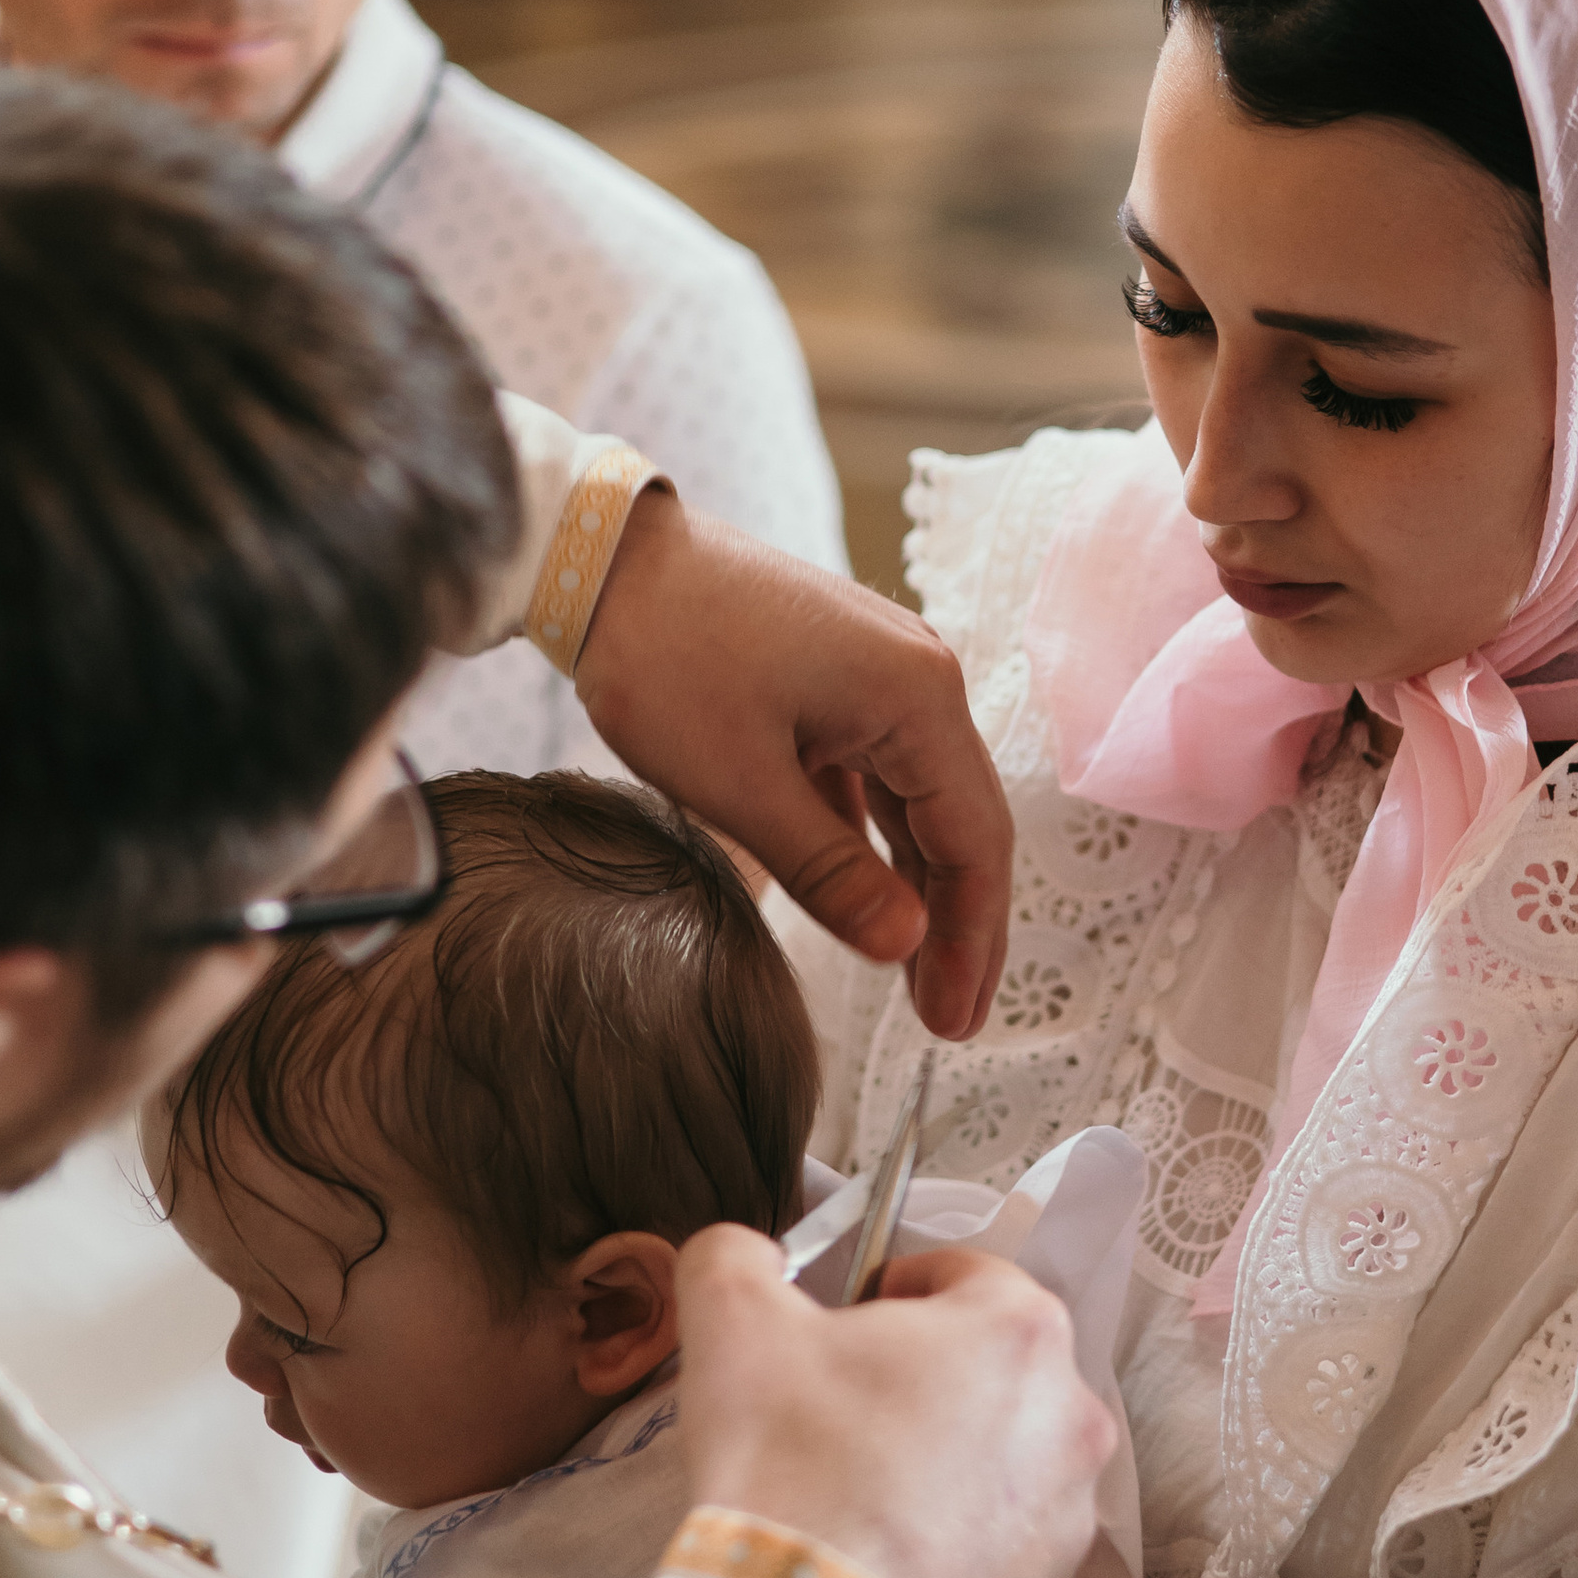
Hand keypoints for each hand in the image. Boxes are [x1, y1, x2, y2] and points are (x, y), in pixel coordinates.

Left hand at [576, 488, 1009, 1041]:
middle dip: (958, 926)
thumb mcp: (741, 787)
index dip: (971, 940)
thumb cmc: (664, 656)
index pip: (975, 841)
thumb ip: (832, 873)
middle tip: (948, 1019)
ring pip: (922, 804)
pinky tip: (868, 899)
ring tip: (914, 976)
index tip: (956, 1020)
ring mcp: (883, 674)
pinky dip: (879, 842)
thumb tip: (903, 945)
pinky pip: (880, 776)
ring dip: (919, 888)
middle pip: (963, 824)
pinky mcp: (842, 679)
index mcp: (917, 696)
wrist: (602, 557)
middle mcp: (920, 678)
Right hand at [673, 1230, 1113, 1577]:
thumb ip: (737, 1256)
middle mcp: (1072, 1409)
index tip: (844, 1326)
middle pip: (991, 1363)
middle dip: (923, 1376)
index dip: (894, 1291)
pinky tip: (889, 1550)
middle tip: (845, 1411)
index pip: (962, 1272)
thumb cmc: (788, 1458)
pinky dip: (956, 1530)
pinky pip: (1002, 1532)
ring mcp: (1070, 1506)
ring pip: (1002, 1450)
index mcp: (1019, 1327)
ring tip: (864, 1488)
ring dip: (946, 1453)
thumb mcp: (733, 1319)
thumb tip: (748, 1253)